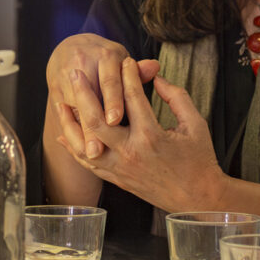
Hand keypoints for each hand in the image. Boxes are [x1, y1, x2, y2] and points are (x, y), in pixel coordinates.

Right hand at [45, 34, 158, 158]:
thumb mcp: (122, 60)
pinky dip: (73, 132)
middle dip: (92, 127)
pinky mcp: (55, 90)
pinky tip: (83, 150)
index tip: (116, 121)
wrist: (70, 47)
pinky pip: (64, 115)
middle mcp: (83, 63)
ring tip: (90, 154)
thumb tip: (155, 67)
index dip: (112, 101)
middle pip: (88, 99)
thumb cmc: (105, 57)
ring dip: (81, 134)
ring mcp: (65, 77)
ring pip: (75, 111)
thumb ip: (138, 70)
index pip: (109, 81)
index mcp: (104, 54)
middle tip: (98, 150)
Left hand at [56, 57, 225, 212]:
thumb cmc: (199, 160)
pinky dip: (73, 148)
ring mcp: (120, 168)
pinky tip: (63, 134)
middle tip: (76, 73)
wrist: (197, 199)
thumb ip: (176, 97)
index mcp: (152, 136)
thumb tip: (157, 78)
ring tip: (60, 102)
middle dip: (84, 93)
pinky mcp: (116, 179)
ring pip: (85, 144)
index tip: (125, 60)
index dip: (128, 75)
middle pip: (97, 119)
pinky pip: (88, 164)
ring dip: (70, 122)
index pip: (132, 97)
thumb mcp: (195, 124)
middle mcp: (131, 152)